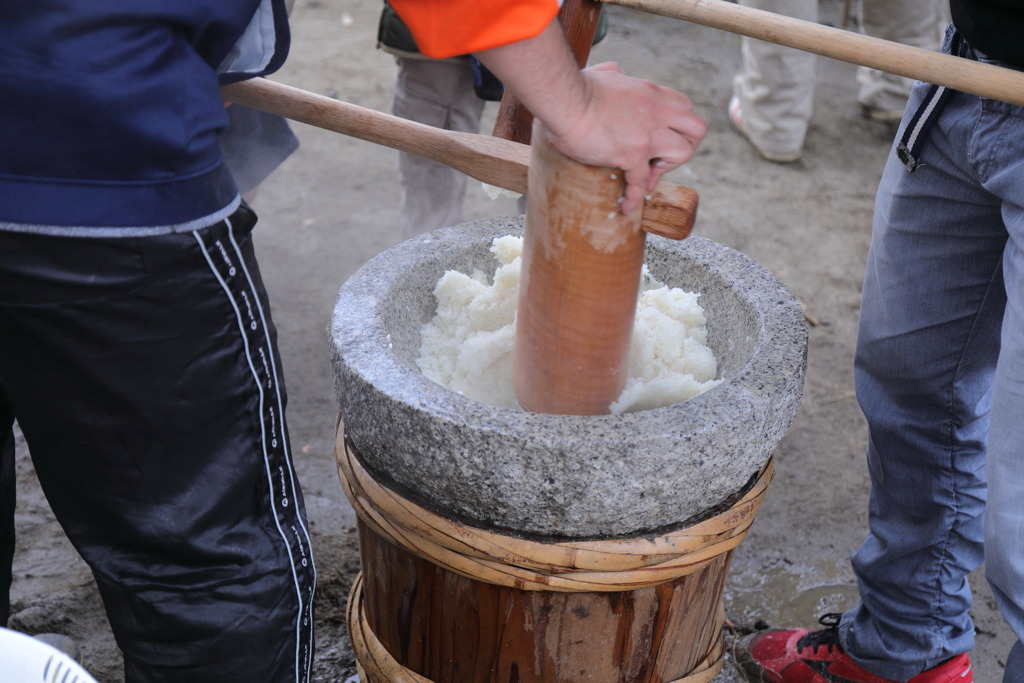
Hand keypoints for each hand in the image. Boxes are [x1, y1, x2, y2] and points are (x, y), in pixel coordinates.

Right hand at [475, 22, 705, 214]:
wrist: (564, 99)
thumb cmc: (575, 87)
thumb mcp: (603, 73)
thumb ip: (614, 73)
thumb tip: (612, 72)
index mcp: (651, 93)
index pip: (684, 108)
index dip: (675, 127)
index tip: (657, 140)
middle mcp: (657, 111)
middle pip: (697, 129)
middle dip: (684, 147)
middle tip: (660, 158)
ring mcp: (647, 133)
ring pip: (684, 154)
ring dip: (666, 169)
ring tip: (645, 178)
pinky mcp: (631, 153)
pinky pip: (642, 181)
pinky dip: (635, 196)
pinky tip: (626, 206)